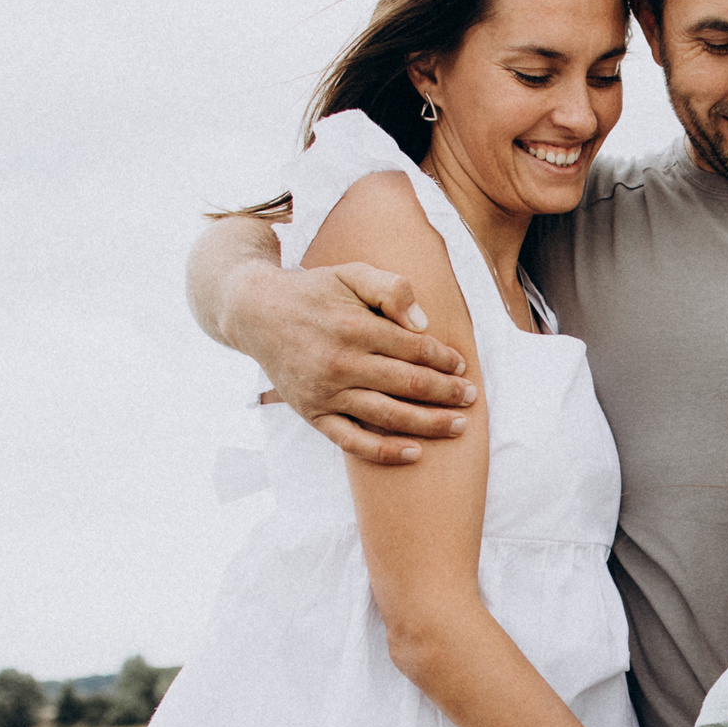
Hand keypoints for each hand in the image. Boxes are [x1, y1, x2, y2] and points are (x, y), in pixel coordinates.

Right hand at [227, 259, 482, 464]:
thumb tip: (423, 324)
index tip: (461, 366)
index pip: (415, 348)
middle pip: (409, 384)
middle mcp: (341, 362)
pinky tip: (415, 453)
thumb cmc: (314, 292)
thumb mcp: (351, 273)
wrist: (256, 313)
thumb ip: (391, 288)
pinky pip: (353, 442)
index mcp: (355, 326)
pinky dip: (385, 451)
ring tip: (458, 426)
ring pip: (389, 416)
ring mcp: (326, 392)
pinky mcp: (313, 414)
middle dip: (447, 393)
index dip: (444, 359)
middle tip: (471, 397)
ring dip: (429, 424)